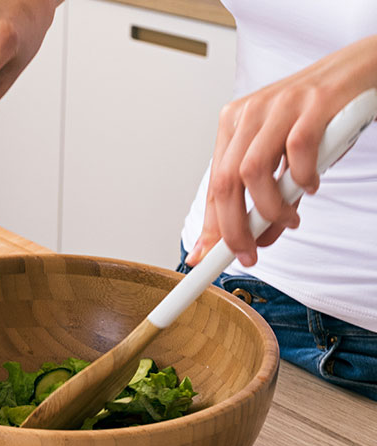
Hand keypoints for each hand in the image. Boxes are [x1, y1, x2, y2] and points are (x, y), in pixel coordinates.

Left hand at [185, 34, 376, 266]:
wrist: (358, 69)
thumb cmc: (320, 115)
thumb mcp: (284, 154)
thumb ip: (269, 192)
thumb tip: (255, 236)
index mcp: (234, 124)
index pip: (214, 183)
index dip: (210, 223)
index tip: (205, 255)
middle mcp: (249, 113)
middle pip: (225, 181)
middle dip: (234, 227)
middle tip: (249, 251)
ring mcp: (279, 106)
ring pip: (253, 170)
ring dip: (270, 207)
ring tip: (289, 219)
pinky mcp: (313, 104)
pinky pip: (297, 150)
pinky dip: (303, 178)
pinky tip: (312, 185)